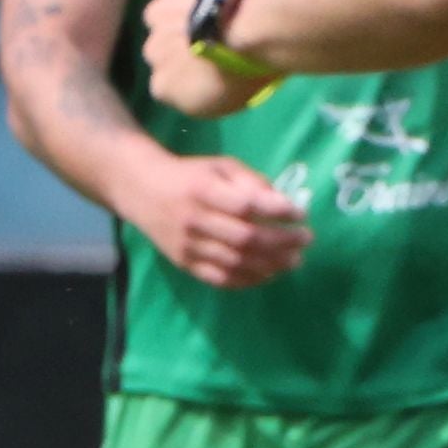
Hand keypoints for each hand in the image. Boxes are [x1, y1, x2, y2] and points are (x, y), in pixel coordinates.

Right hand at [131, 151, 308, 287]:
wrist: (142, 190)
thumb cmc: (190, 176)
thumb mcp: (220, 167)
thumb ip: (251, 182)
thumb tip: (284, 204)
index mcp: (203, 190)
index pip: (247, 205)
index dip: (278, 211)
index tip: (301, 214)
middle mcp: (194, 220)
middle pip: (246, 238)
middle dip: (282, 242)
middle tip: (306, 240)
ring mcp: (188, 245)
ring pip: (236, 262)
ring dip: (271, 264)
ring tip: (294, 261)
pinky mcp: (184, 263)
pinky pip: (220, 279)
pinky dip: (248, 280)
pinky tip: (268, 274)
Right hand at [141, 0, 276, 122]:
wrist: (257, 26)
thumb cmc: (248, 70)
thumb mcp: (229, 98)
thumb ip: (203, 89)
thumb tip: (204, 75)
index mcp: (163, 87)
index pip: (168, 80)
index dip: (189, 70)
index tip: (211, 63)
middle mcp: (152, 52)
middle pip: (161, 45)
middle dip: (180, 40)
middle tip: (214, 35)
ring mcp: (157, 13)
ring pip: (163, 13)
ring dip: (180, 11)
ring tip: (214, 8)